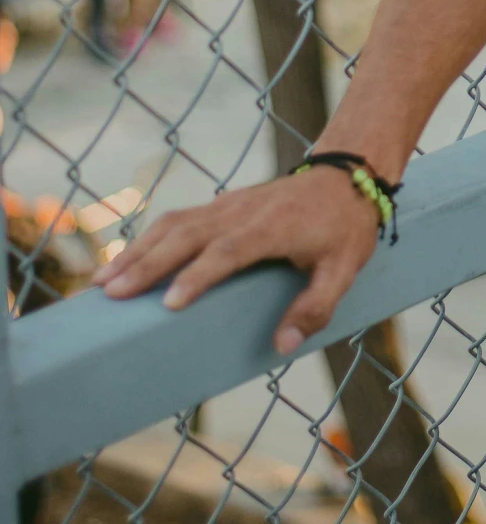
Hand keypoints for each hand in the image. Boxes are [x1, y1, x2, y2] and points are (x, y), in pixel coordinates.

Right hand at [91, 167, 380, 355]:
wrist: (346, 177)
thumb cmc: (345, 228)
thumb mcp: (344, 271)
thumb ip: (315, 308)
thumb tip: (282, 345)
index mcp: (272, 228)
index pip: (228, 252)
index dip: (198, 276)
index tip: (170, 303)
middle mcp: (241, 212)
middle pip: (186, 236)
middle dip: (146, 264)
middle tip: (111, 294)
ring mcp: (227, 205)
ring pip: (173, 224)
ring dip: (136, 251)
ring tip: (102, 282)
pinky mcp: (220, 206)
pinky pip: (177, 220)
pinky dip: (146, 239)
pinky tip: (124, 261)